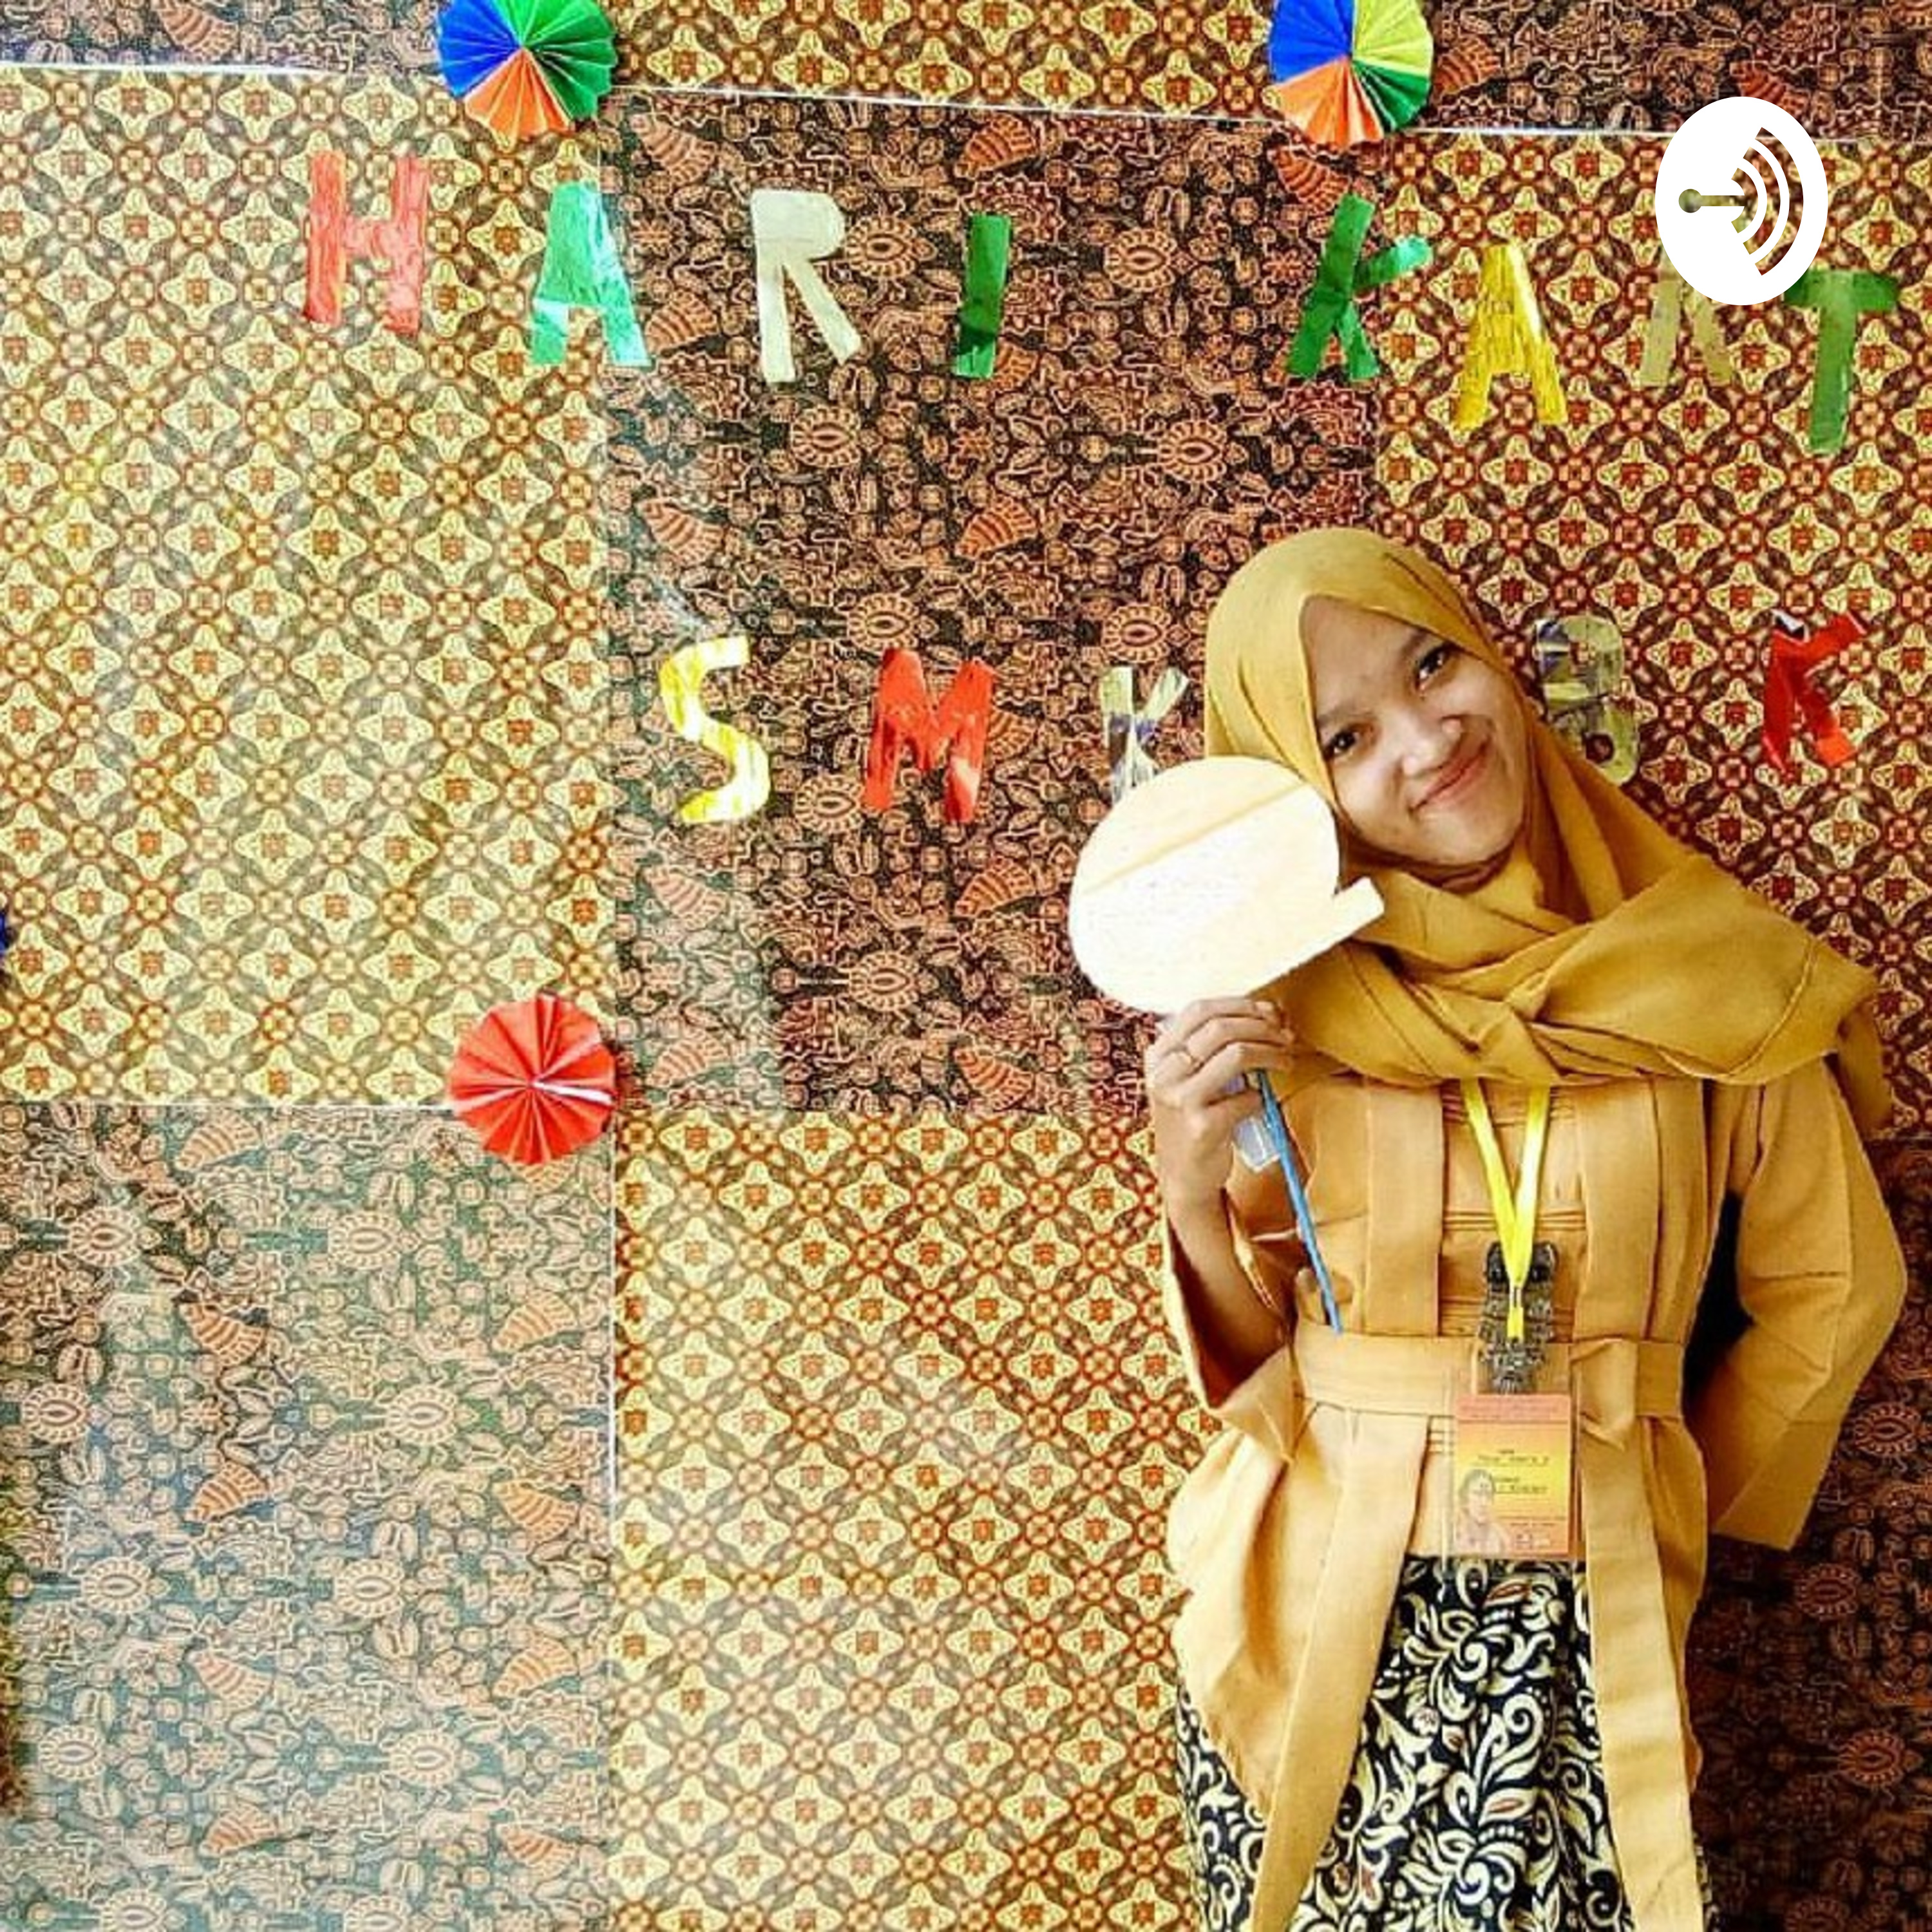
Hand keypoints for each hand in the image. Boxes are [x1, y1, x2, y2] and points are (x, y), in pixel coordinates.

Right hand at [1144, 997, 1294, 1223]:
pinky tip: (1261, 1102)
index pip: (1199, 1010)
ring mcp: (1180, 1101)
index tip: (1269, 1012)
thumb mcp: (1186, 1079)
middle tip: (1284, 1036)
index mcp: (1158, 1054)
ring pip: (1235, 1055)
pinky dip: (1261, 1097)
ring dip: (1270, 1053)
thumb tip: (1265, 1015)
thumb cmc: (1192, 1120)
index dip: (1241, 1005)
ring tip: (1285, 1060)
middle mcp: (1163, 1074)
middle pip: (1220, 1028)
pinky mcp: (1202, 1127)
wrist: (1184, 1176)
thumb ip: (1210, 1049)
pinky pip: (1246, 1098)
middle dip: (1262, 1027)